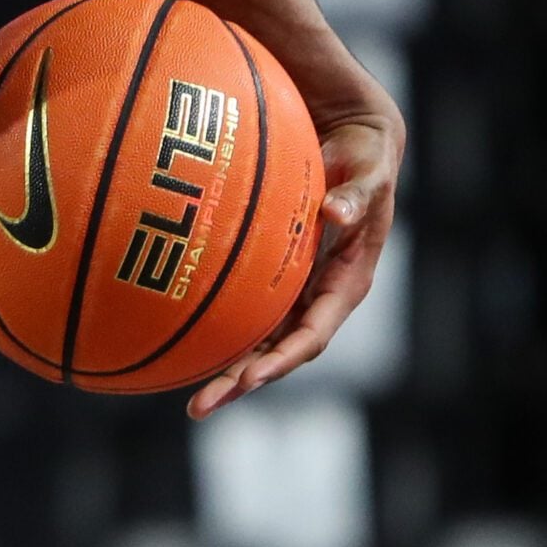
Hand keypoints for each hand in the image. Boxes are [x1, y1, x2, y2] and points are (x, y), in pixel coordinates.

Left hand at [189, 95, 404, 418]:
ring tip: (187, 400)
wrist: (354, 138)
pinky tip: (179, 342)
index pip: (311, 334)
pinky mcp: (273, 273)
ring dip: (225, 370)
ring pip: (258, 339)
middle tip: (199, 407)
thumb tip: (336, 212)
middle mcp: (318, 295)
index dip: (281, 359)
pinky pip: (245, 310)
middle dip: (240, 381)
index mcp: (346, 283)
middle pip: (277, 351)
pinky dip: (218, 331)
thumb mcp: (368, 173)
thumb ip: (356, 194)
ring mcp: (294, 288)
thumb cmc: (364, 157)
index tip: (250, 379)